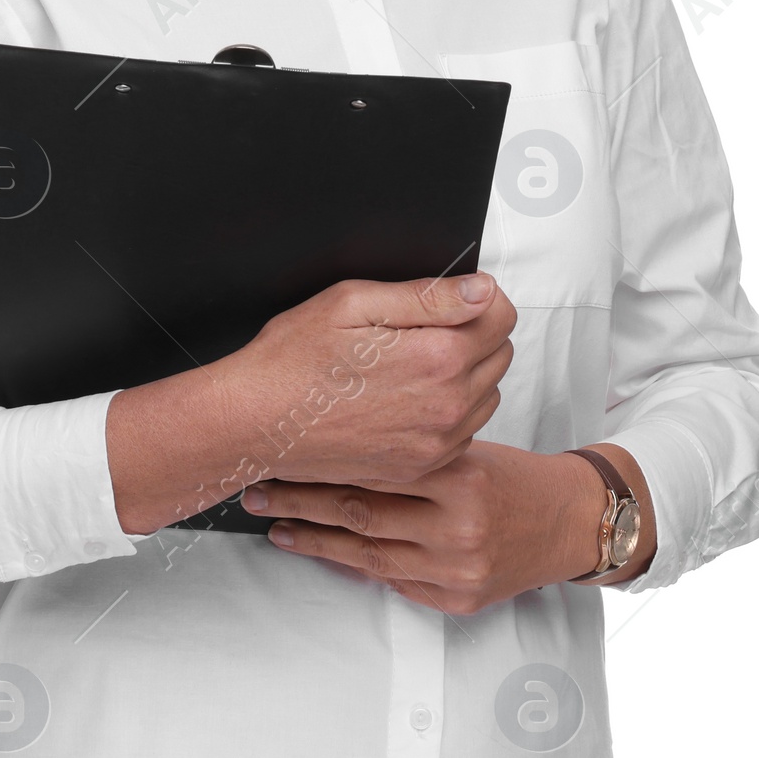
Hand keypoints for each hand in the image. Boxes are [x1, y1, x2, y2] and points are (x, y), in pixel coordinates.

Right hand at [218, 272, 517, 488]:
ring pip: (486, 395)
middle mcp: (446, 406)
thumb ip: (428, 296)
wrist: (256, 422)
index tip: (452, 297)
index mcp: (436, 358)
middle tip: (421, 328)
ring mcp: (435, 444)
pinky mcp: (419, 467)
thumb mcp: (353, 303)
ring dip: (465, 375)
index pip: (502, 316)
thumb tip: (481, 290)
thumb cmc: (293, 360)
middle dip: (473, 333)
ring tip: (411, 363)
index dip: (479, 296)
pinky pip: (463, 433)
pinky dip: (448, 413)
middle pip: (500, 354)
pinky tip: (407, 398)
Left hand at [240, 441, 607, 614]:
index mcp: (460, 474)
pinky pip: (390, 582)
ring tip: (273, 524)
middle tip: (259, 488)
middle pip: (359, 511)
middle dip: (301, 500)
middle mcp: (457, 526)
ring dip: (313, 539)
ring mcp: (454, 568)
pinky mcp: (454, 598)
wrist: (566, 522)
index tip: (284, 447)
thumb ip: (414, 445)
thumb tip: (346, 433)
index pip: (374, 465)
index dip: (323, 458)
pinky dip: (350, 565)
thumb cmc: (511, 474)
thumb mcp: (468, 444)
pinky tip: (320, 551)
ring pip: (365, 553)